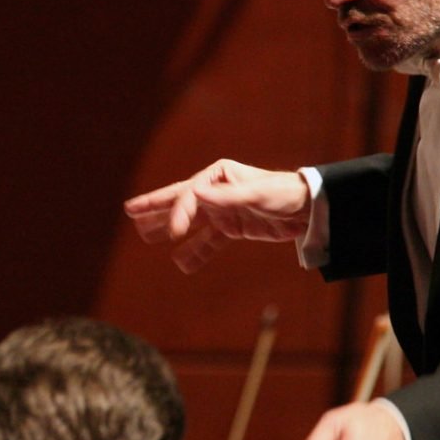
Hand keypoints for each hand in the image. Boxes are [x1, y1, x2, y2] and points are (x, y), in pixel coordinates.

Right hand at [123, 160, 311, 272]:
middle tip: (129, 212)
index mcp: (219, 176)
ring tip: (145, 236)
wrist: (309, 209)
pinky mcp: (232, 228)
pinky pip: (208, 242)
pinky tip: (181, 264)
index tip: (174, 233)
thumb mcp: (257, 194)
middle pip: (180, 201)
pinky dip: (196, 252)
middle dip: (155, 207)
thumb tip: (195, 193)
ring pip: (189, 221)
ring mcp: (223, 210)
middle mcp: (216, 191)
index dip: (178, 212)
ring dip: (169, 228)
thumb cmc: (284, 194)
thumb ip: (227, 196)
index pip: (190, 194)